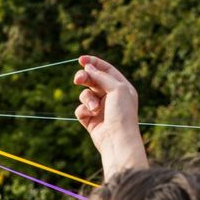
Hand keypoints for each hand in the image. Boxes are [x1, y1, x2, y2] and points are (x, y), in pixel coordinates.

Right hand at [73, 55, 147, 177]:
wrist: (117, 140)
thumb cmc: (122, 114)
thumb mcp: (117, 89)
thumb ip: (101, 76)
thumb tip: (88, 67)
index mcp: (121, 87)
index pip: (106, 70)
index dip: (93, 63)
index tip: (80, 59)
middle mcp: (111, 96)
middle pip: (92, 80)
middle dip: (84, 78)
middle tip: (77, 80)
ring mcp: (100, 108)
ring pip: (85, 95)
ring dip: (87, 100)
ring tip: (94, 109)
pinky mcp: (90, 119)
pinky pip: (80, 109)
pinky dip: (84, 111)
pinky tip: (91, 117)